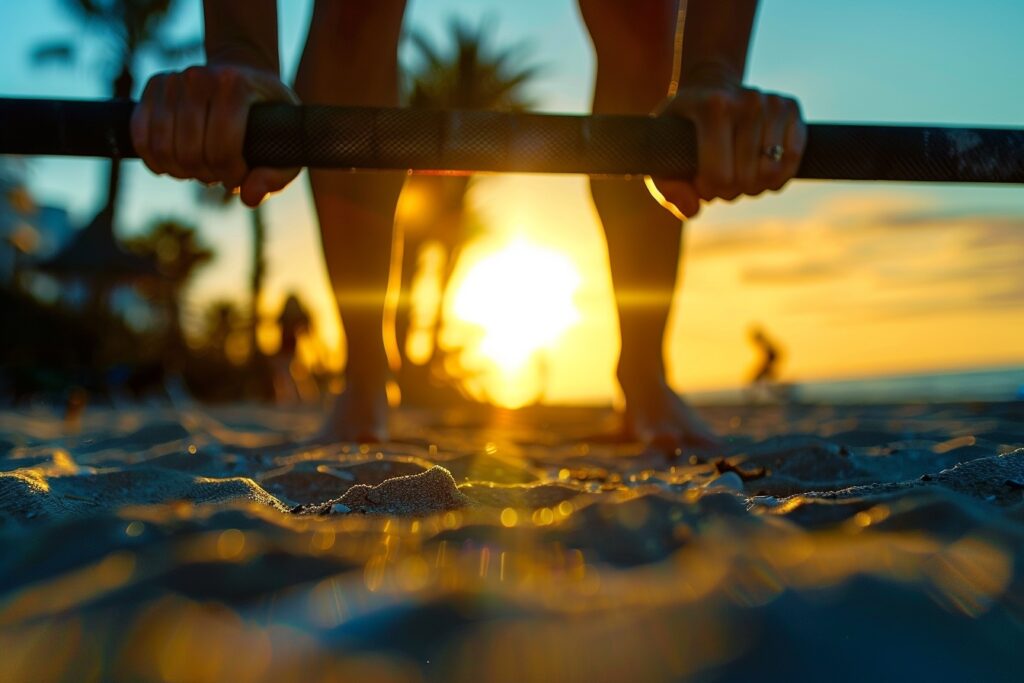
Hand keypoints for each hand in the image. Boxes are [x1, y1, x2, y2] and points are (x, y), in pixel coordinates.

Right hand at [131, 64, 300, 206]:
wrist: (243, 74)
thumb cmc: (267, 116)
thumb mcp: (286, 142)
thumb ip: (276, 175)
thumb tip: (248, 198)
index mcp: (235, 86)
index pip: (222, 148)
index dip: (231, 175)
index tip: (240, 176)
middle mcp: (200, 77)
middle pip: (191, 152)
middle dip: (207, 175)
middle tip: (220, 174)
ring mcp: (173, 79)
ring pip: (163, 148)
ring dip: (182, 172)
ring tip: (201, 169)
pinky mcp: (154, 86)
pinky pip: (140, 136)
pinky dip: (155, 161)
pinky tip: (173, 167)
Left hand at [652, 71, 805, 218]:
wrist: (710, 89)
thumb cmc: (683, 129)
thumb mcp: (663, 153)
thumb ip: (668, 188)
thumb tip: (693, 210)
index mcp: (714, 108)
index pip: (720, 177)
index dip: (709, 191)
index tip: (700, 180)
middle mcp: (748, 101)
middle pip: (747, 179)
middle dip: (730, 190)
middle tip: (719, 177)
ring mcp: (772, 102)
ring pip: (772, 173)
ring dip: (754, 185)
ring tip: (738, 172)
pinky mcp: (791, 107)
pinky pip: (794, 159)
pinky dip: (778, 176)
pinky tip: (760, 169)